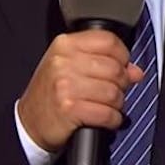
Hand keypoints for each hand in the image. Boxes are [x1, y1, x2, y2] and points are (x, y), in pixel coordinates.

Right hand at [18, 30, 143, 152]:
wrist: (28, 124)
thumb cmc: (51, 93)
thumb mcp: (70, 67)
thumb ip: (103, 62)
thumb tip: (136, 71)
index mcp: (65, 45)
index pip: (108, 40)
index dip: (123, 55)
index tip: (122, 65)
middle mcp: (63, 62)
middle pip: (115, 68)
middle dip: (122, 83)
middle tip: (114, 91)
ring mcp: (65, 86)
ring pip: (113, 92)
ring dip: (117, 103)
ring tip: (108, 106)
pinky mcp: (69, 109)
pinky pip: (107, 113)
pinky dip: (112, 119)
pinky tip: (106, 119)